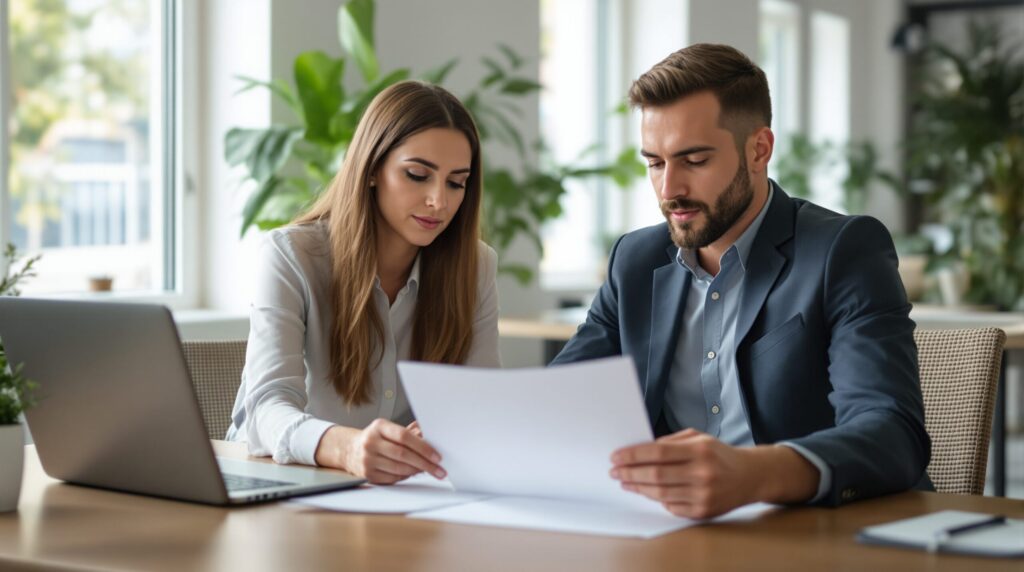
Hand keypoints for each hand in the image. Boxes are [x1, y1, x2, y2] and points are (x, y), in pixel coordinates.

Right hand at [314, 419, 445, 483]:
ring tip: (431, 471)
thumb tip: (432, 437)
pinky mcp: (368, 474)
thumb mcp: (388, 429)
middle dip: (425, 463)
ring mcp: (368, 460)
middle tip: (440, 469)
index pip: (404, 436)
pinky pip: (393, 478)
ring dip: (418, 471)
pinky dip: (406, 476)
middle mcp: (371, 442)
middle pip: (403, 454)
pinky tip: (414, 473)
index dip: (422, 446)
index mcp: (379, 427)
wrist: (350, 450)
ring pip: (399, 468)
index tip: (437, 456)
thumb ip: (409, 432)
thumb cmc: (376, 438)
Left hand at [610, 429, 817, 518]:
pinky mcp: (703, 511)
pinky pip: (671, 507)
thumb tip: (639, 450)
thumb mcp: (698, 438)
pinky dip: (656, 499)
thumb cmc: (718, 454)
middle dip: (630, 473)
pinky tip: (647, 492)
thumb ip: (670, 443)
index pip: (658, 453)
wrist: (749, 476)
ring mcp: (704, 495)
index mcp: (700, 450)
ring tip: (625, 482)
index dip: (633, 455)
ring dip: (638, 488)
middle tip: (615, 471)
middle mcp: (702, 473)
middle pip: (656, 475)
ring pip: (660, 493)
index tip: (616, 456)